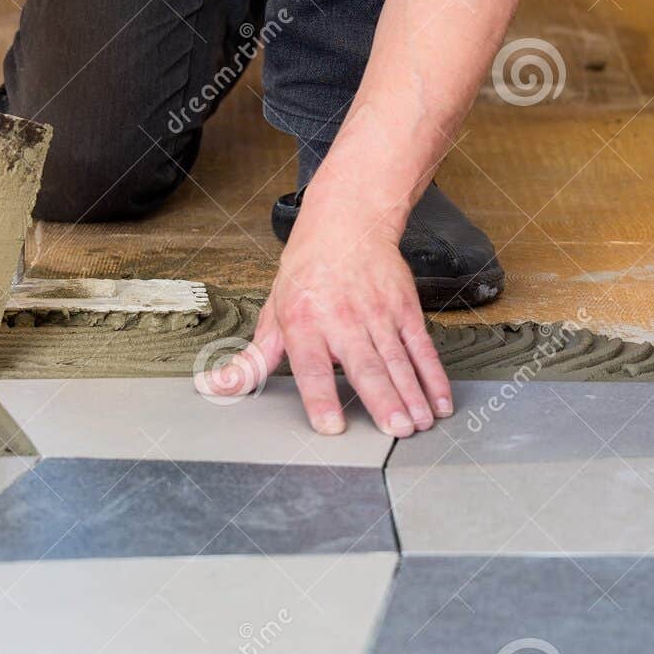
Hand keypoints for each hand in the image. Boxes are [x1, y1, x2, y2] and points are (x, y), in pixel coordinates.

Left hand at [208, 200, 453, 436]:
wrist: (346, 224)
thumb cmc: (306, 274)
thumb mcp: (272, 315)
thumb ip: (251, 360)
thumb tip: (214, 386)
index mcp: (304, 323)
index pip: (312, 366)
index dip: (321, 397)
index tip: (332, 425)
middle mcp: (342, 319)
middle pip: (365, 364)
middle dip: (383, 399)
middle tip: (396, 429)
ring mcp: (377, 313)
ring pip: (397, 359)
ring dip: (412, 393)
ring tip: (420, 423)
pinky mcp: (404, 308)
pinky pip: (421, 346)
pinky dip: (433, 375)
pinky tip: (439, 400)